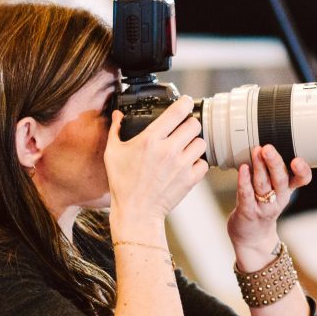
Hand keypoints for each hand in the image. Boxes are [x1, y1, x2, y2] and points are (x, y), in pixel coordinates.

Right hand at [104, 95, 208, 224]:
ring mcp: (182, 165)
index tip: (184, 103)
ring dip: (194, 143)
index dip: (184, 103)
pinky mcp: (190, 180)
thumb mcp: (112, 154)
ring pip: (201, 142)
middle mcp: (169, 150)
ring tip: (185, 148)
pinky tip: (187, 164)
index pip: (178, 111)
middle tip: (183, 129)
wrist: (136, 212)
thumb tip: (117, 115)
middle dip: (189, 124)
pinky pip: (204, 163)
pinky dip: (198, 163)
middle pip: (194, 124)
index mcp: (151, 139)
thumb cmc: (122, 183)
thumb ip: (115, 130)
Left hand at [227, 145, 311, 268]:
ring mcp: (263, 206)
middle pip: (280, 180)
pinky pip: (246, 195)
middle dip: (275, 163)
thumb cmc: (262, 206)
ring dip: (259, 167)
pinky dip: (244, 181)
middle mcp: (279, 198)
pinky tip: (243, 168)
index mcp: (287, 190)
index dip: (302, 171)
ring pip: (263, 185)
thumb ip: (274, 170)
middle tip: (268, 148)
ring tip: (256, 152)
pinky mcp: (248, 211)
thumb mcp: (275, 190)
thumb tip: (267, 143)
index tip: (297, 160)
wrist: (252, 237)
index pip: (301, 180)